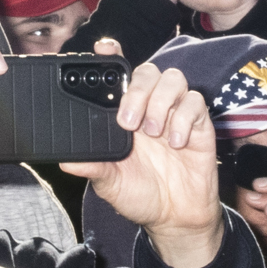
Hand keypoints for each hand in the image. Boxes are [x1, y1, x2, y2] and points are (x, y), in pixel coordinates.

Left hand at [64, 62, 224, 267]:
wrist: (174, 218)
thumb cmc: (141, 195)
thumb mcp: (110, 184)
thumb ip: (94, 168)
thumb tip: (66, 161)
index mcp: (126, 114)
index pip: (121, 74)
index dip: (114, 55)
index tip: (104, 49)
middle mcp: (151, 108)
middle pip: (148, 71)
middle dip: (138, 91)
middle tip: (129, 122)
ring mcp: (176, 114)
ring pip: (173, 79)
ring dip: (161, 102)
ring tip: (154, 133)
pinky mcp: (200, 126)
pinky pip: (196, 103)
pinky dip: (185, 119)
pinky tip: (176, 142)